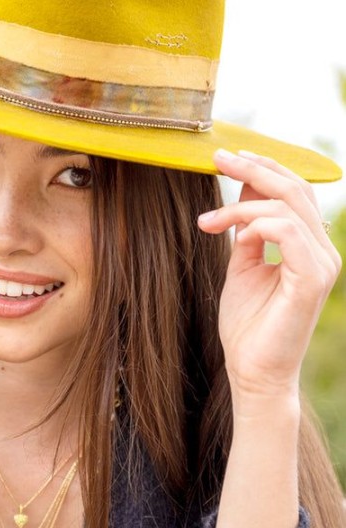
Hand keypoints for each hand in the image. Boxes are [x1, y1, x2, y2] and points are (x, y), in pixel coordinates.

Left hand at [196, 149, 340, 401]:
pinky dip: (254, 226)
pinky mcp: (312, 280)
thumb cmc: (247, 324)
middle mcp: (322, 251)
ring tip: (206, 222)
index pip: (294, 192)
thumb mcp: (242, 265)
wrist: (252, 370)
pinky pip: (287, 233)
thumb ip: (246, 231)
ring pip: (287, 207)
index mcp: (309, 246)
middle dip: (254, 168)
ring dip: (240, 206)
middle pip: (295, 189)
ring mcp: (322, 264)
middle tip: (217, 158)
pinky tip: (231, 237)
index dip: (263, 168)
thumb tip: (245, 192)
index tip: (227, 157)